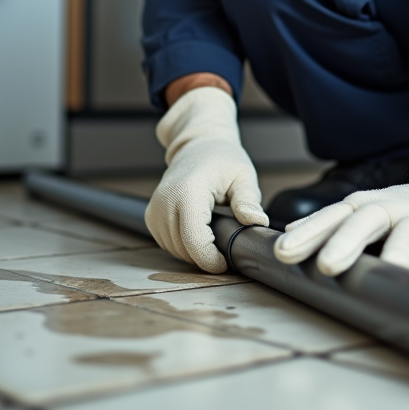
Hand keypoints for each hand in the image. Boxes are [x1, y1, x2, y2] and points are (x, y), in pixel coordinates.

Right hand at [145, 86, 267, 272]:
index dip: (209, 259)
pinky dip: (182, 246)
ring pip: (173, 249)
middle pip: (183, 248)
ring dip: (194, 253)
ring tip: (214, 239)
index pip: (193, 239)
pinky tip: (199, 234)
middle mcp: (166, 200)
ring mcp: (155, 208)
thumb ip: (248, 201)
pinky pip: (166, 243)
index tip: (225, 263)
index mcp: (189, 191)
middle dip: (205, 257)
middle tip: (225, 252)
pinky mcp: (151, 215)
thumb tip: (257, 222)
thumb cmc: (221, 158)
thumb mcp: (243, 176)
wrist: (197, 145)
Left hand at [273, 128, 408, 277]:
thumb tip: (287, 235)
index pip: (332, 217)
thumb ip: (328, 223)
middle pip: (365, 220)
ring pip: (407, 235)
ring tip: (378, 275)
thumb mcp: (364, 210)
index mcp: (363, 206)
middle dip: (344, 241)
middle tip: (325, 265)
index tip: (282, 253)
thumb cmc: (399, 211)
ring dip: (393, 253)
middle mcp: (390, 210)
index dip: (308, 234)